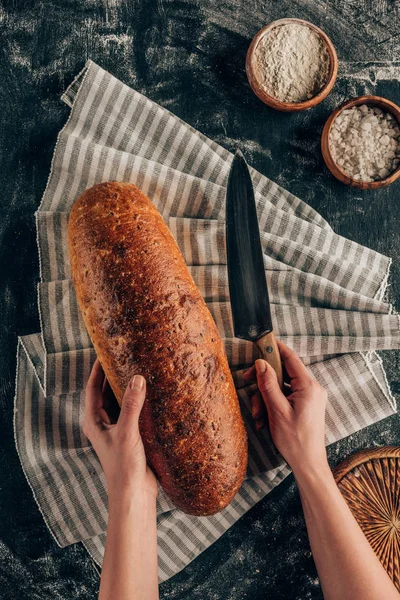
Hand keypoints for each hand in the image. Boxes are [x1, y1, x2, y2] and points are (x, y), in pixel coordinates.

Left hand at [83, 359, 157, 500]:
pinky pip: (133, 412)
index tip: (105, 351)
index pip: (92, 388)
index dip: (97, 370)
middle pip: (105, 393)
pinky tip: (151, 393)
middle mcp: (102, 424)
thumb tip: (136, 378)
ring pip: (120, 402)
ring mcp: (116, 429)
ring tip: (140, 368)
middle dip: (114, 375)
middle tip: (126, 355)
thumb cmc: (123, 467)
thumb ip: (131, 405)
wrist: (134, 494)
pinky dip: (139, 401)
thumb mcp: (127, 433)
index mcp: (94, 421)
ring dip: (127, 388)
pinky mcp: (130, 436)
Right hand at [244, 340, 327, 475]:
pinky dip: (273, 404)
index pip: (291, 358)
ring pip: (281, 386)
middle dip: (264, 380)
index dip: (275, 348)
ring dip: (265, 397)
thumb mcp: (277, 411)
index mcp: (308, 386)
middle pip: (283, 372)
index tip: (261, 341)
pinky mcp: (305, 405)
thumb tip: (261, 363)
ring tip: (257, 415)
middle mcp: (312, 388)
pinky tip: (264, 420)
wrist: (308, 464)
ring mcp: (309, 397)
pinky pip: (285, 397)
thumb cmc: (295, 440)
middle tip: (246, 381)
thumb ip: (269, 385)